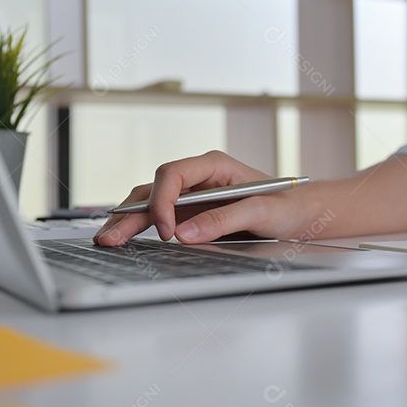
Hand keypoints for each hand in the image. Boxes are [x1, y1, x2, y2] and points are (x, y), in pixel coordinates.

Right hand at [93, 151, 317, 245]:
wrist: (299, 214)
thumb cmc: (287, 205)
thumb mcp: (263, 211)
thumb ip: (224, 219)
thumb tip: (184, 233)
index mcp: (214, 165)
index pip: (173, 174)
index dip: (163, 201)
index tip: (166, 231)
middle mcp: (198, 176)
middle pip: (154, 189)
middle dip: (130, 213)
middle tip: (110, 238)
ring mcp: (192, 194)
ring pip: (150, 202)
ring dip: (127, 221)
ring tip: (106, 241)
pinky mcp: (191, 212)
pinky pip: (159, 216)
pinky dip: (140, 227)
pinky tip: (123, 239)